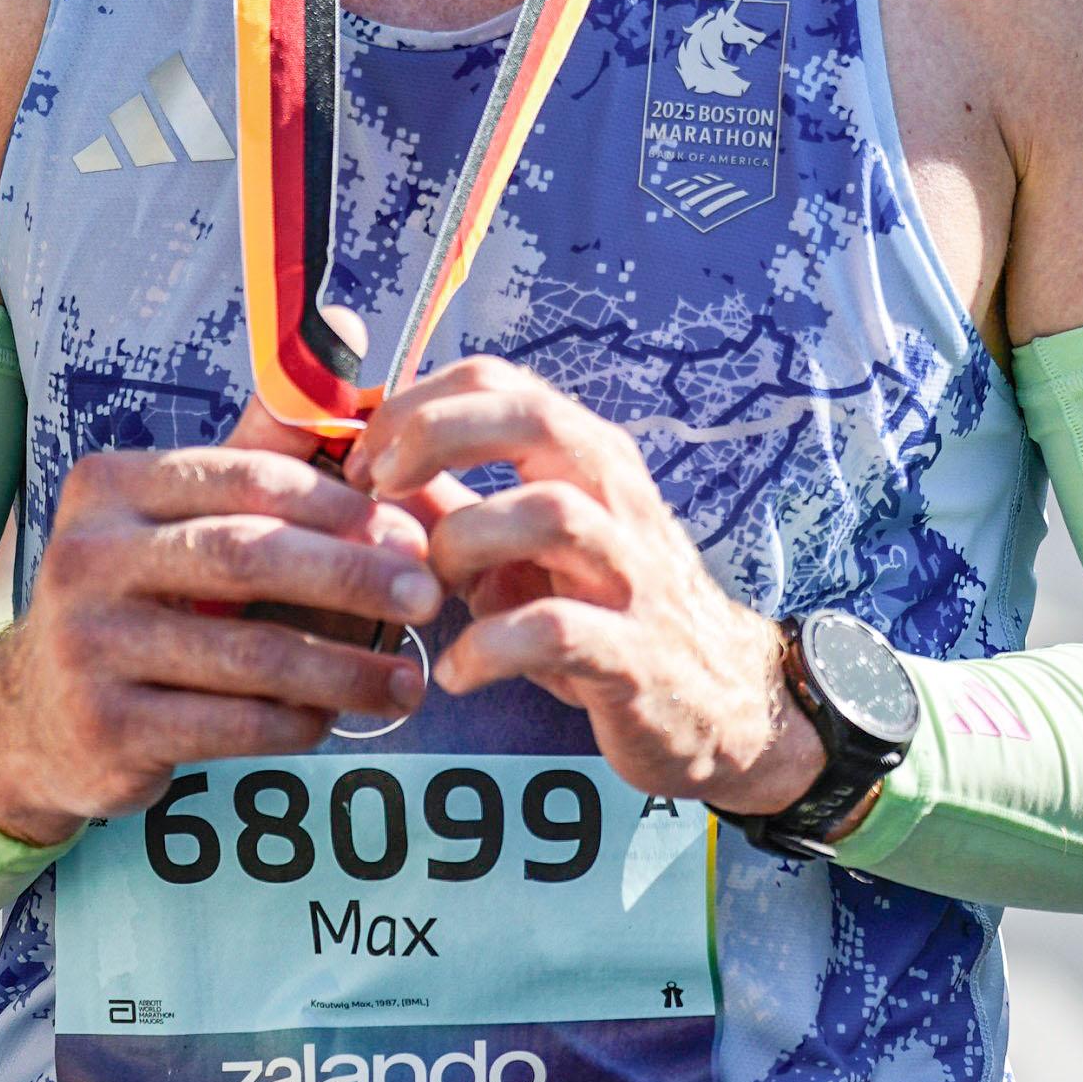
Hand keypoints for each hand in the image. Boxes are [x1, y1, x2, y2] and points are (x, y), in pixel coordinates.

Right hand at [0, 400, 441, 847]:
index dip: (341, 504)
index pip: (246, 479)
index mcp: (111, 488)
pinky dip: (295, 722)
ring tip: (407, 683)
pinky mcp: (105, 727)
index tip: (412, 533)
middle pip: (248, 555)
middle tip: (428, 595)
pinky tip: (335, 721)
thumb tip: (353, 338)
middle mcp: (87, 557)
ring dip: (344, 668)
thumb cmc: (140, 596)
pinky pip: (230, 724)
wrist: (36, 715)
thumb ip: (264, 447)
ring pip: (248, 652)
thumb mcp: (181, 518)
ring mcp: (88, 645)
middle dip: (352, 576)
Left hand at [349, 359, 825, 816]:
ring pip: (549, 512)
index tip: (365, 458)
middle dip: (440, 435)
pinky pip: (556, 630)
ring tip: (431, 592)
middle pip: (535, 419)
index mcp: (586, 459)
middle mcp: (617, 498)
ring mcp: (632, 572)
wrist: (718, 699)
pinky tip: (458, 671)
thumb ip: (456, 507)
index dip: (417, 405)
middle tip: (381, 488)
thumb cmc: (607, 611)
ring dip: (465, 543)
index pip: (501, 382)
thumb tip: (369, 471)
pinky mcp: (634, 652)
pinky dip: (489, 647)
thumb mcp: (528, 551)